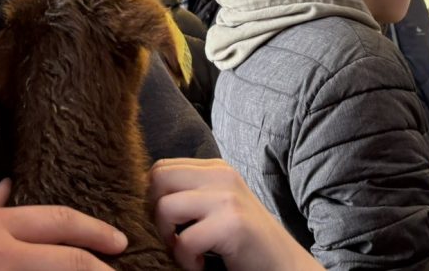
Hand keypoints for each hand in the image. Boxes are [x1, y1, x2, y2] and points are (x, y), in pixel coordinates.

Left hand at [150, 159, 321, 270]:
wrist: (284, 264)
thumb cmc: (245, 240)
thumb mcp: (218, 205)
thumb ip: (192, 192)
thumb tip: (144, 195)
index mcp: (216, 169)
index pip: (161, 167)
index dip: (152, 197)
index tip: (168, 223)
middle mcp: (222, 175)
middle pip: (158, 179)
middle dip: (155, 213)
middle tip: (173, 237)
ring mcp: (228, 198)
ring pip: (165, 207)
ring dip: (168, 238)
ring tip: (188, 252)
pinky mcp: (232, 224)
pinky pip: (185, 241)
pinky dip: (186, 260)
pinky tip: (200, 265)